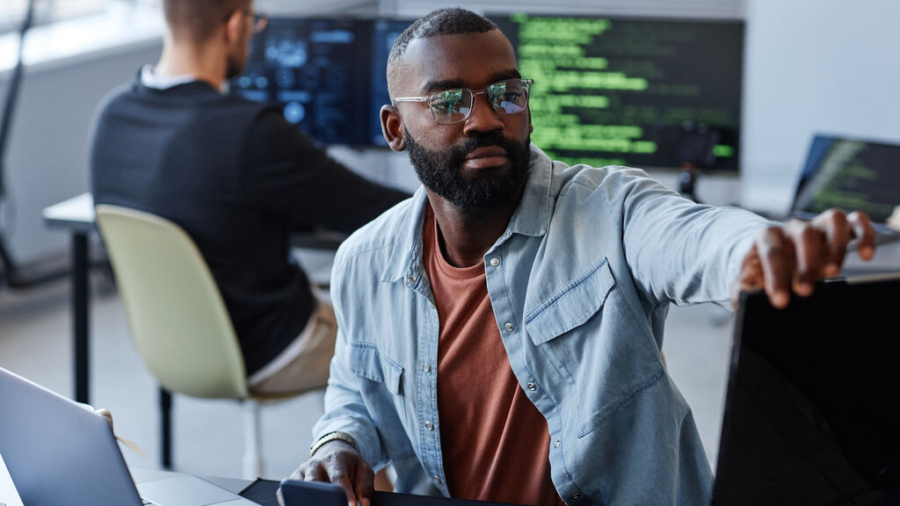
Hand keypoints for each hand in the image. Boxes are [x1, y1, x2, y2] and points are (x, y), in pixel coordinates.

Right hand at [281, 440, 373, 505]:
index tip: (350, 505)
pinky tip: (297, 505)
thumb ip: (365, 487)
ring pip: (298, 488)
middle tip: (332, 505)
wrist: (333, 452)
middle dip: (322, 498)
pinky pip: (284, 492)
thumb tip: (364, 504)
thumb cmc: (350, 465)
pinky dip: (288, 501)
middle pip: (314, 482)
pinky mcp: (293, 480)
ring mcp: (302, 472)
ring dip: (305, 500)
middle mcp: (315, 464)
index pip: (338, 477)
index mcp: (335, 459)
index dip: (344, 493)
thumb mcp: (363, 470)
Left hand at [731, 210, 875, 308]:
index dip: (776, 275)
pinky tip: (865, 255)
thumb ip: (742, 287)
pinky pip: (857, 221)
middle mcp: (793, 228)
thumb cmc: (762, 271)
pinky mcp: (839, 230)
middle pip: (804, 233)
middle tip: (805, 291)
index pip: (771, 250)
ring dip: (836, 245)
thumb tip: (742, 299)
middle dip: (806, 263)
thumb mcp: (747, 280)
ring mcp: (818, 226)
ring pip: (833, 219)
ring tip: (832, 272)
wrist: (775, 258)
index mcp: (768, 237)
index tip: (780, 300)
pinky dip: (864, 234)